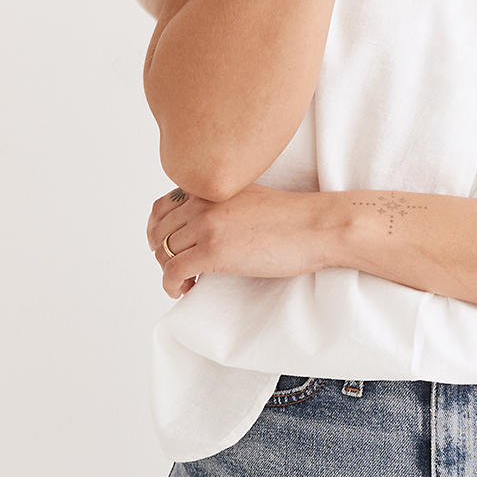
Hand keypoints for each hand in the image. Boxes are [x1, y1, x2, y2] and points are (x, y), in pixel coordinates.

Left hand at [146, 184, 327, 298]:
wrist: (319, 226)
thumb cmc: (295, 218)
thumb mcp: (251, 198)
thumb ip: (225, 204)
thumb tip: (205, 229)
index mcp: (213, 187)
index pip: (162, 207)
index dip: (159, 232)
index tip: (171, 248)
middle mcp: (204, 201)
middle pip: (158, 231)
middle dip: (162, 254)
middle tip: (181, 269)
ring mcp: (207, 224)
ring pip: (162, 252)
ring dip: (168, 271)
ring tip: (187, 281)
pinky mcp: (213, 250)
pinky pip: (172, 272)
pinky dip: (171, 285)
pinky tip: (187, 289)